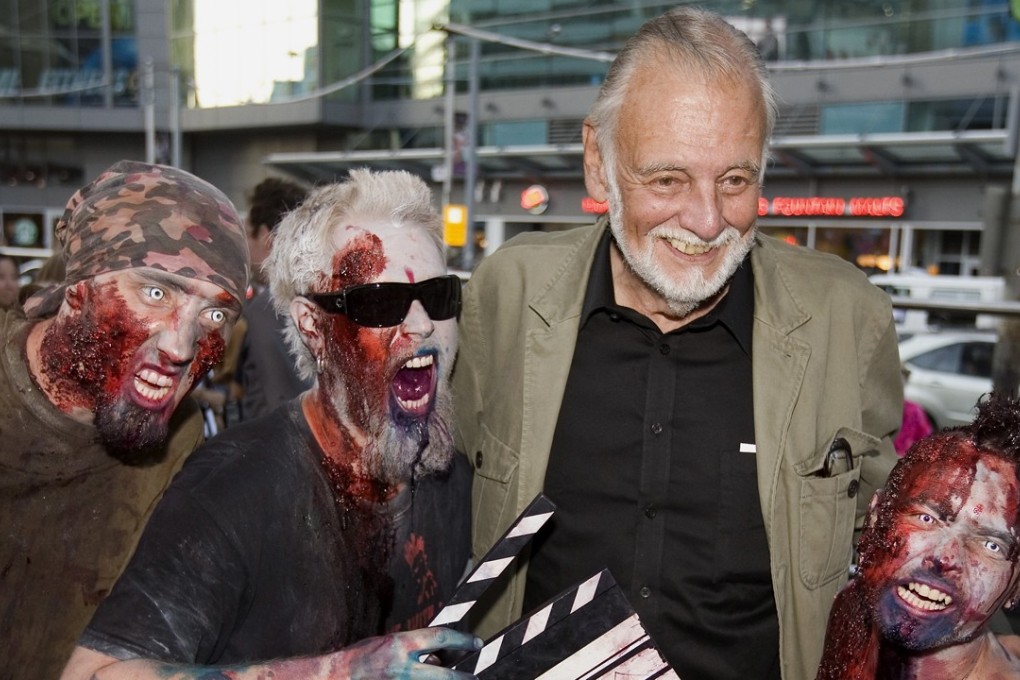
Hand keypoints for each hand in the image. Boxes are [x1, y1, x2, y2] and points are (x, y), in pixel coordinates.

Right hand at [326, 627, 481, 678]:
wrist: (338, 677)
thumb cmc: (362, 657)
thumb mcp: (389, 643)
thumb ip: (413, 648)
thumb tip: (439, 655)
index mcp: (401, 645)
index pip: (440, 638)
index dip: (462, 640)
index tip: (476, 643)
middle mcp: (403, 667)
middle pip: (444, 675)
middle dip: (463, 678)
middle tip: (476, 678)